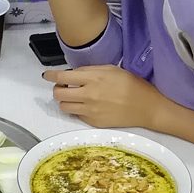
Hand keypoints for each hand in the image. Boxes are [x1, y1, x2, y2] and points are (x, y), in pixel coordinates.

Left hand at [44, 66, 165, 130]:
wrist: (146, 108)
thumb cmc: (132, 85)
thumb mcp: (111, 70)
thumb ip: (90, 71)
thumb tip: (73, 74)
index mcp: (93, 79)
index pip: (62, 77)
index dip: (50, 76)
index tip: (46, 75)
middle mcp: (88, 95)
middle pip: (58, 94)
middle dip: (57, 89)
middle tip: (63, 87)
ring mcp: (90, 110)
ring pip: (64, 107)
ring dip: (65, 101)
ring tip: (74, 97)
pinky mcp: (93, 122)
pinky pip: (77, 115)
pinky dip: (77, 110)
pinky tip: (87, 106)